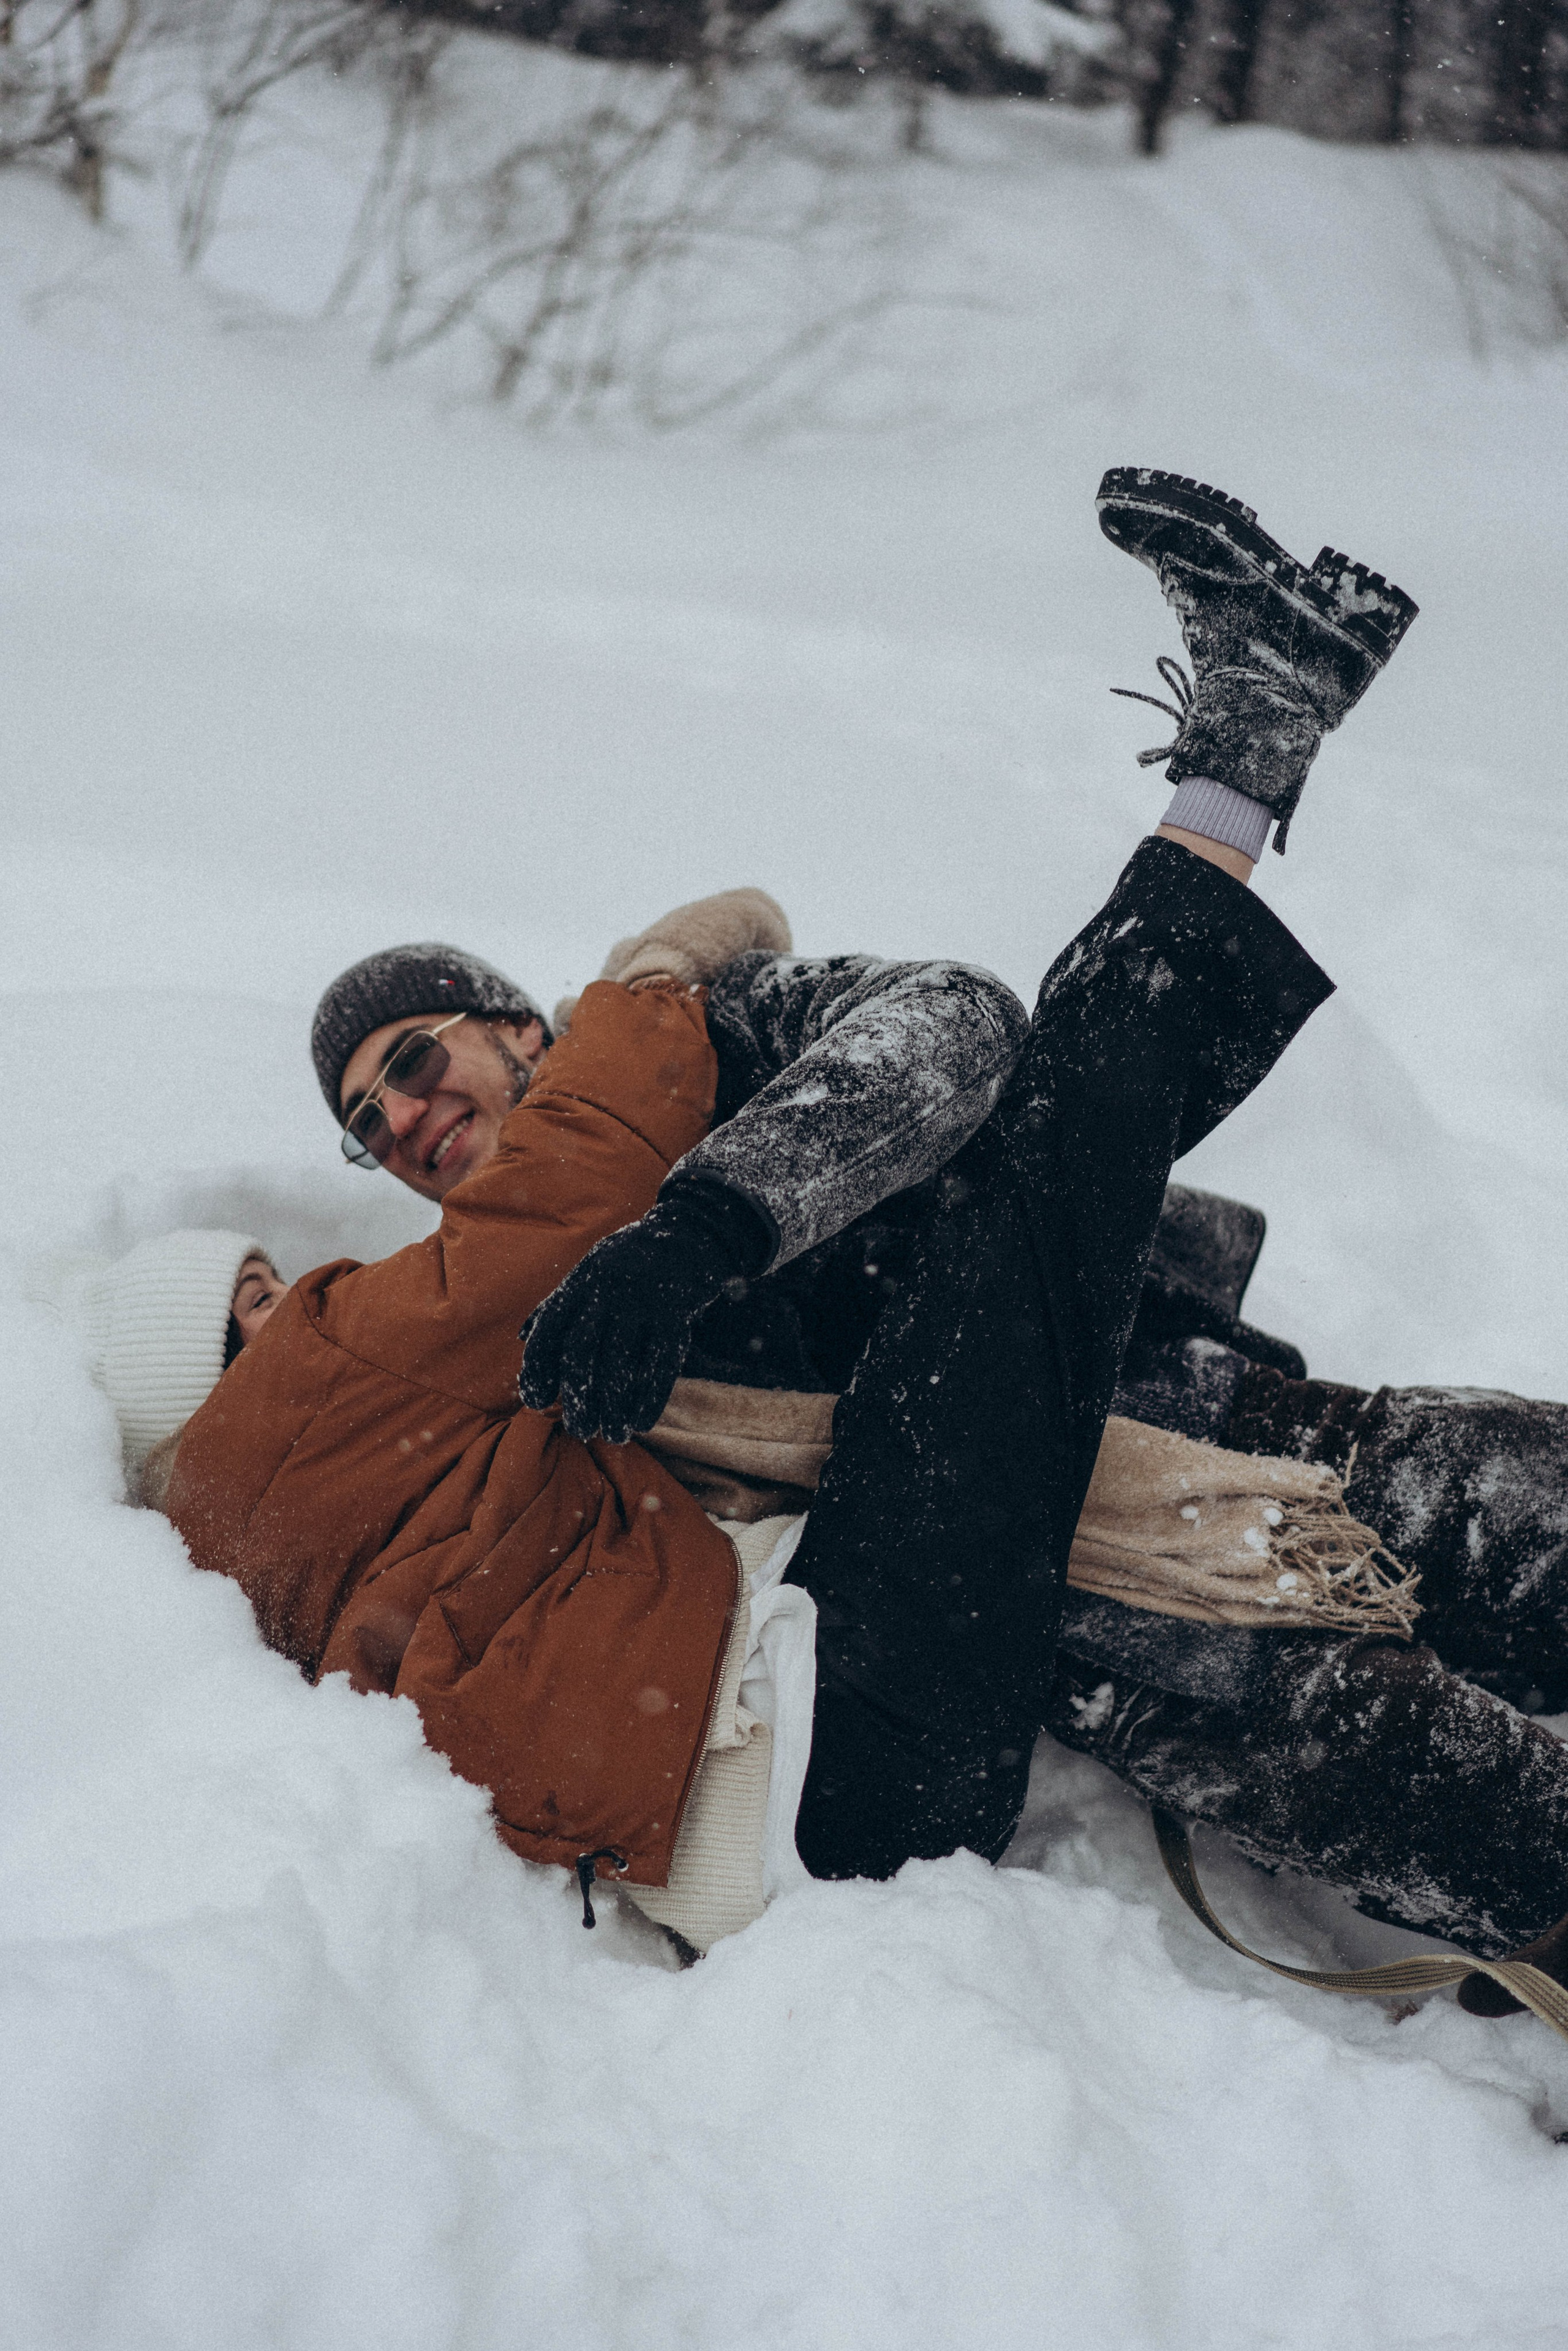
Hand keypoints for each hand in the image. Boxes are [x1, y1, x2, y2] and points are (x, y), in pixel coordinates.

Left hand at [519, 1181, 769, 1442]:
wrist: (689, 1234)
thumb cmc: (629, 1261)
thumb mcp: (588, 1271)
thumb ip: (557, 1303)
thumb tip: (523, 1337)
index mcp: (581, 1281)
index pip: (550, 1330)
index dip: (537, 1369)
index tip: (535, 1401)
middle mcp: (607, 1291)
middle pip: (583, 1353)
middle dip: (578, 1396)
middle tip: (580, 1429)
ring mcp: (643, 1301)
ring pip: (621, 1364)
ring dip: (613, 1406)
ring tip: (611, 1434)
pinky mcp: (677, 1313)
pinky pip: (660, 1364)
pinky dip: (650, 1398)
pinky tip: (641, 1422)